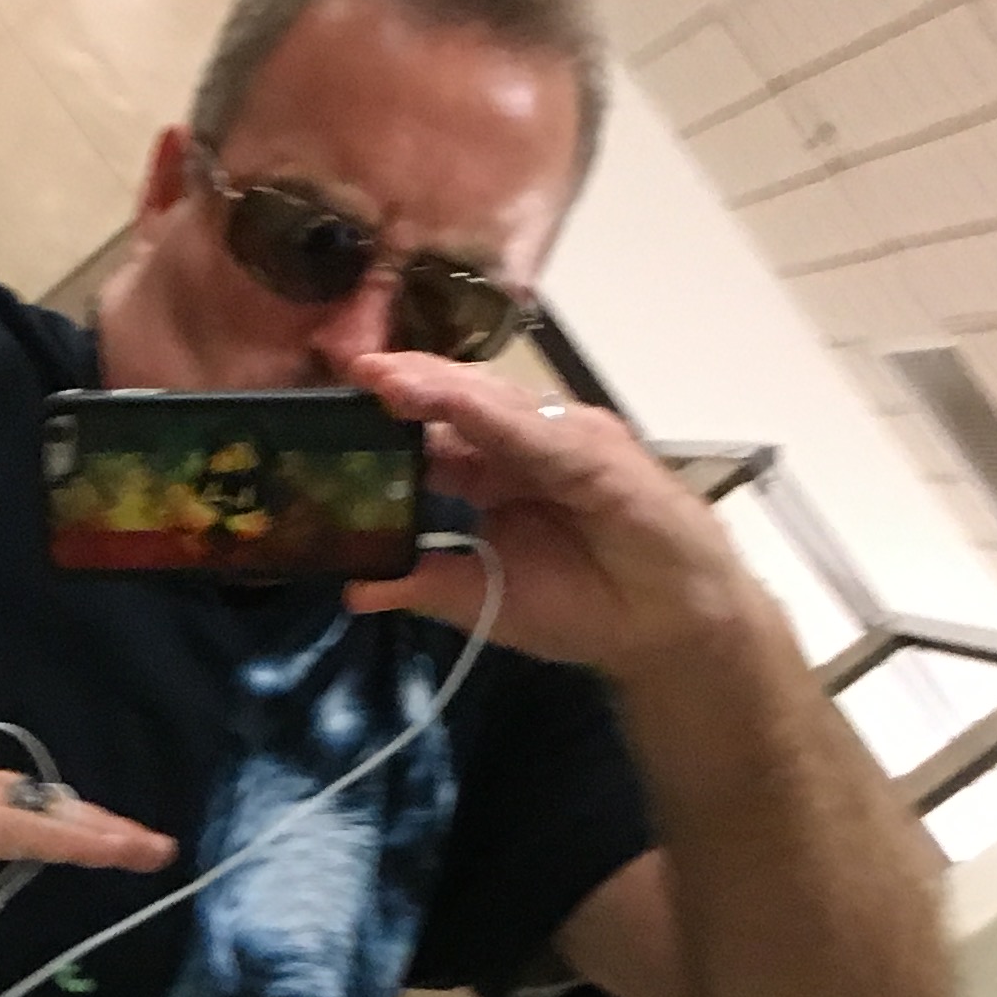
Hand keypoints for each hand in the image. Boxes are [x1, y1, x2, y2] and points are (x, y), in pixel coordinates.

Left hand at [340, 352, 767, 682]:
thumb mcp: (485, 601)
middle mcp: (522, 445)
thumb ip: (425, 586)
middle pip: (454, 402)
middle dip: (403, 384)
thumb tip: (354, 590)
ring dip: (437, 387)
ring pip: (490, 403)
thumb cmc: (585, 605)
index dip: (385, 422)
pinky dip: (494, 415)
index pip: (430, 435)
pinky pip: (538, 430)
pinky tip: (453, 402)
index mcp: (491, 473)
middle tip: (349, 369)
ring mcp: (561, 440)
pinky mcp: (599, 450)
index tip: (328, 412)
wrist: (668, 627)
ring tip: (384, 376)